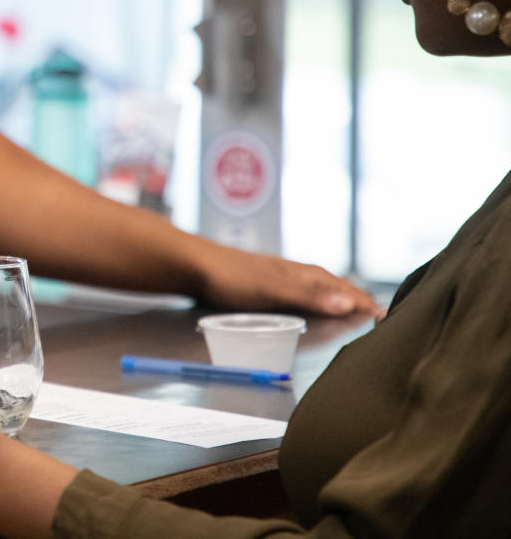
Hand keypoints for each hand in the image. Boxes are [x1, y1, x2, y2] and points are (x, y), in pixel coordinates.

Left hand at [195, 242, 378, 315]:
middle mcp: (299, 273)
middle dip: (360, 299)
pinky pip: (306, 290)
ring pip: (323, 287)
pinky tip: (314, 302)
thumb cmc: (232, 278)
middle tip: (382, 315)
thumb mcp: (273, 290)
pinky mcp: (270, 283)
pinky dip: (321, 297)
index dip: (367, 305)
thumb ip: (309, 297)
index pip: (347, 291)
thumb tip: (350, 303)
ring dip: (342, 297)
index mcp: (305, 274)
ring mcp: (284, 276)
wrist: (195, 265)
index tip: (389, 319)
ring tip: (357, 308)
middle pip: (338, 287)